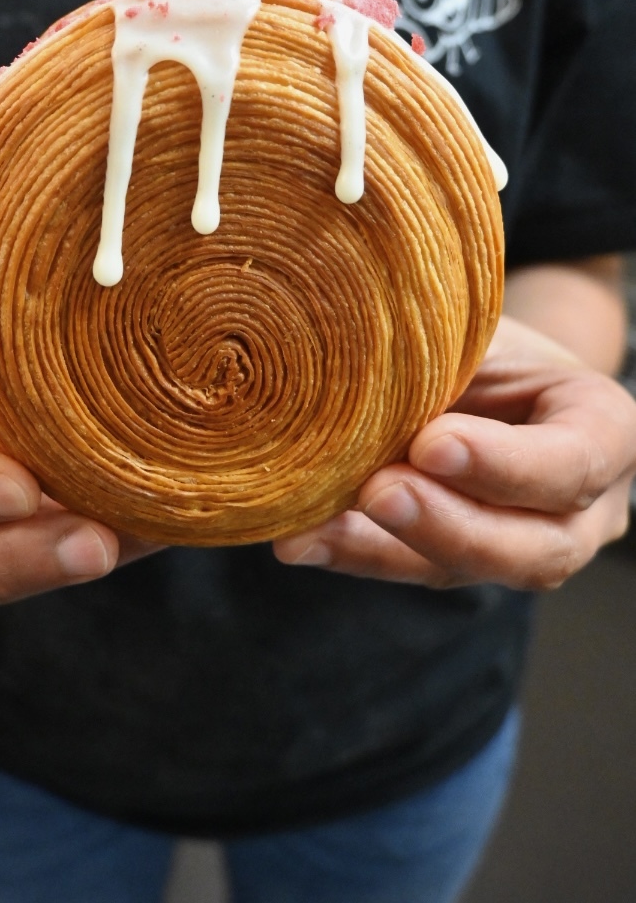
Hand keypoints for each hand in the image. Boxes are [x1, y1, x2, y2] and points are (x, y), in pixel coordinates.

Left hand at [274, 317, 635, 589]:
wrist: (486, 362)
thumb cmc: (497, 336)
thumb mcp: (491, 330)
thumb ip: (456, 354)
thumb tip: (369, 350)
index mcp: (604, 433)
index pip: (571, 464)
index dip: (504, 464)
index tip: (431, 443)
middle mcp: (580, 510)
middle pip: (530, 548)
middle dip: (447, 525)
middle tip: (377, 491)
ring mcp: (517, 546)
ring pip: (462, 571)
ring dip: (381, 548)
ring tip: (314, 528)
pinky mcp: (453, 560)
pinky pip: (404, 567)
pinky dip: (347, 551)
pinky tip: (298, 540)